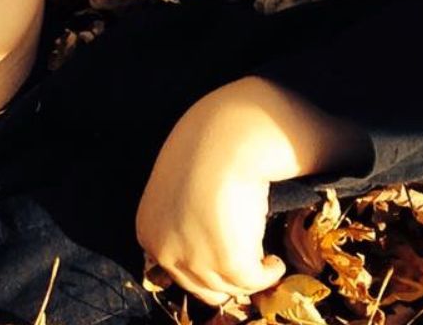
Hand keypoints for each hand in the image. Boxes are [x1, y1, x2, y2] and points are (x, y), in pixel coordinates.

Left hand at [135, 132, 285, 304]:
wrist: (227, 135)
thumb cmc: (205, 149)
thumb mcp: (179, 188)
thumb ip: (184, 219)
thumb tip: (204, 238)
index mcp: (148, 231)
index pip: (176, 272)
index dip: (207, 271)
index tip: (228, 266)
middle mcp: (164, 250)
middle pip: (203, 287)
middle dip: (229, 280)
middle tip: (251, 268)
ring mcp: (194, 259)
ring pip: (230, 286)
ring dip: (251, 277)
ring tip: (265, 261)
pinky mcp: (228, 261)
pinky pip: (254, 281)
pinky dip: (268, 274)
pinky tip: (274, 260)